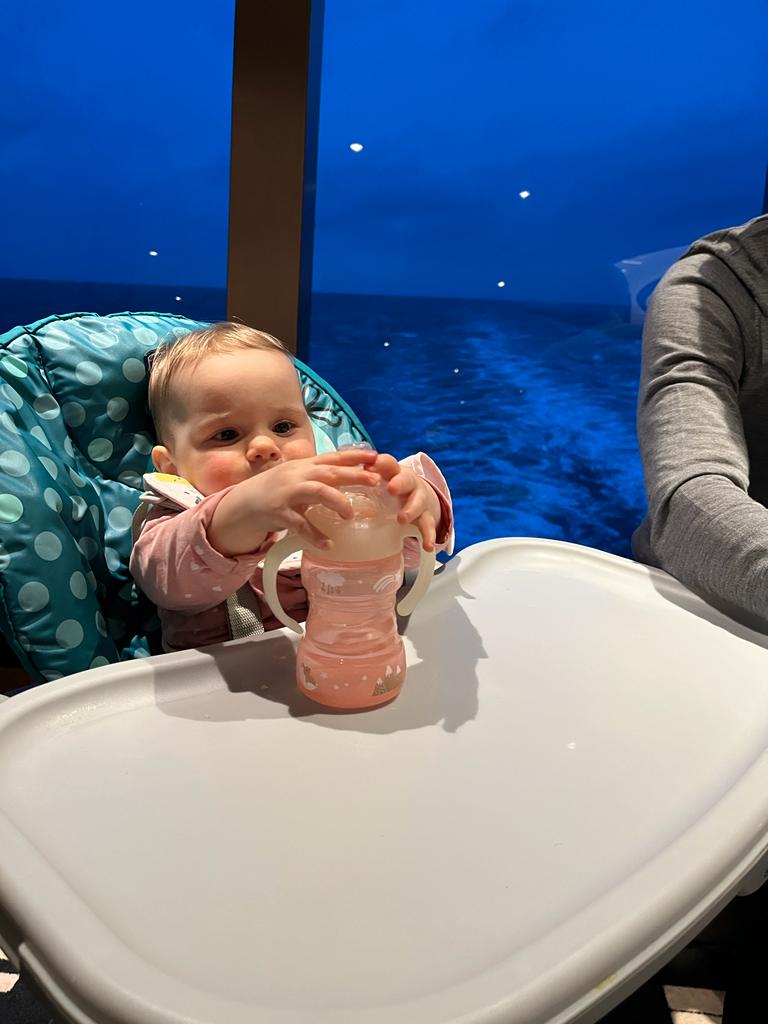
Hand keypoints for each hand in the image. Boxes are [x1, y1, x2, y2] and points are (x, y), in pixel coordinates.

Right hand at [209, 450, 379, 554]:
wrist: (243, 503)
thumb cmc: (275, 491)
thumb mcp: (296, 477)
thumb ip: (318, 476)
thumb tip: (348, 477)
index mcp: (304, 466)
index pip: (333, 457)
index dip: (355, 456)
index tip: (376, 457)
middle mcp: (297, 475)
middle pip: (330, 472)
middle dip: (354, 475)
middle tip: (376, 481)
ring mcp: (287, 493)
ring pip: (317, 492)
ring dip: (337, 502)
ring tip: (350, 515)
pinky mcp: (278, 512)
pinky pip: (300, 524)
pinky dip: (315, 535)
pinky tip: (328, 544)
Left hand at [370, 453, 440, 550]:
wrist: (418, 493)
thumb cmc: (391, 484)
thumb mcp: (379, 479)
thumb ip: (363, 481)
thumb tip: (336, 484)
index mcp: (394, 472)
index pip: (388, 463)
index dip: (379, 463)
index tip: (368, 467)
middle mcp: (409, 483)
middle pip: (406, 480)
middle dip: (399, 483)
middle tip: (391, 489)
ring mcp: (419, 499)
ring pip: (419, 502)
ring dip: (411, 510)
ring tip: (402, 519)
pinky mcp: (426, 515)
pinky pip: (429, 525)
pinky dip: (429, 536)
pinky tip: (427, 546)